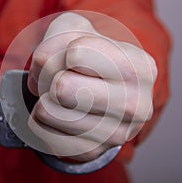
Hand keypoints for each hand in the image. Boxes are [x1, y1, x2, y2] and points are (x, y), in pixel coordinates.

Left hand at [27, 12, 156, 160]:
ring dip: (43, 97)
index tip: (74, 57)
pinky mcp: (91, 151)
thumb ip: (57, 36)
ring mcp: (115, 134)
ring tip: (61, 94)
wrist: (103, 89)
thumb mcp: (78, 31)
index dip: (65, 51)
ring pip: (47, 110)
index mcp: (140, 68)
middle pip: (61, 87)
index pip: (76, 53)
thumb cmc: (91, 57)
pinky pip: (42, 131)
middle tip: (61, 76)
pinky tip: (59, 111)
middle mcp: (135, 105)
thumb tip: (42, 66)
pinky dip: (41, 118)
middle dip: (50, 76)